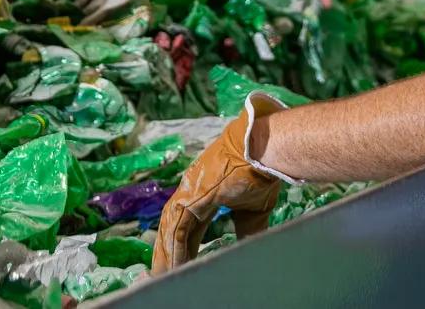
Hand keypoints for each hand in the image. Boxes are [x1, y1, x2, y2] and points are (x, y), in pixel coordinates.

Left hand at [152, 93, 288, 272]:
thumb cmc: (260, 171)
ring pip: (171, 229)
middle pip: (174, 227)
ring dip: (167, 253)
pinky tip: (173, 266)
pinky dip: (175, 248)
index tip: (181, 261)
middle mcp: (191, 191)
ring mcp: (189, 192)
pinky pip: (179, 229)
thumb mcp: (254, 207)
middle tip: (161, 274)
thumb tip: (248, 248)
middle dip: (168, 251)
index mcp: (204, 192)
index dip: (183, 244)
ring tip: (161, 276)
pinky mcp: (192, 196)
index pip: (188, 224)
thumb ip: (246, 228)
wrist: (263, 148)